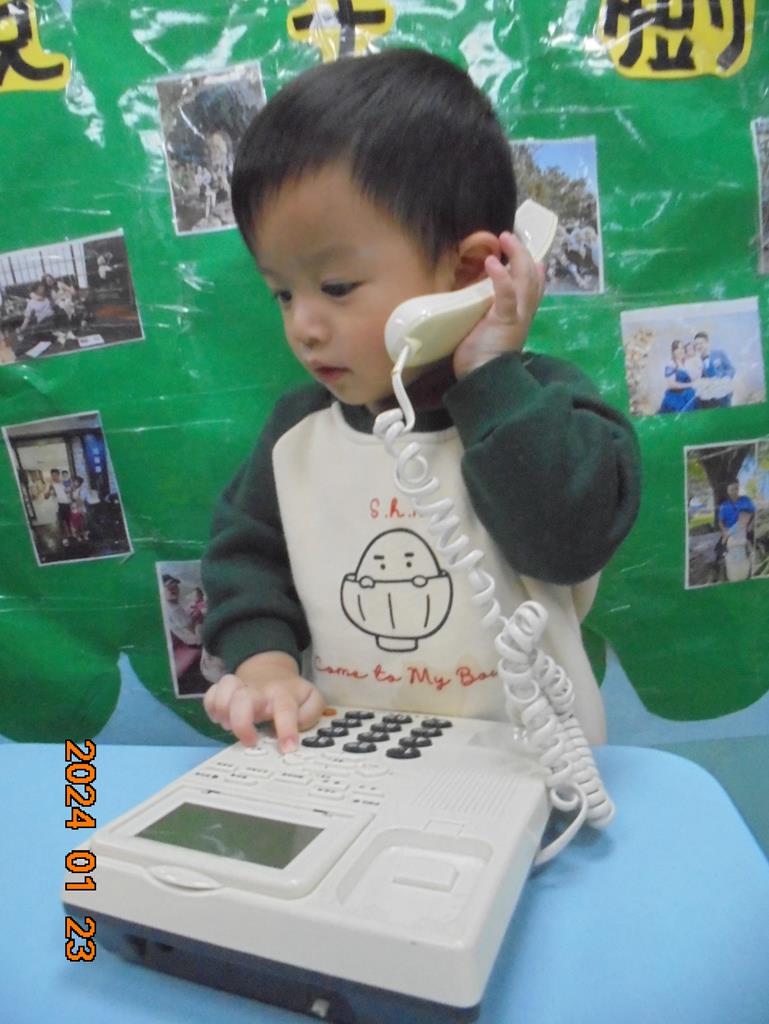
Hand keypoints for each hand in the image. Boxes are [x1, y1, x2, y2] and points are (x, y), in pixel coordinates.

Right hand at [203, 651, 324, 751]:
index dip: (286, 730)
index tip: (287, 749)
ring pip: (225, 689)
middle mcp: (259, 690)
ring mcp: (240, 687)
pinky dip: (211, 708)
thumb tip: (297, 726)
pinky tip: (220, 719)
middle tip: (250, 741)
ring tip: (229, 726)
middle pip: (244, 698)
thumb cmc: (291, 694)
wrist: (271, 670)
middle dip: (242, 723)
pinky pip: (210, 694)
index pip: (285, 709)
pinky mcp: (224, 689)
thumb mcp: (311, 699)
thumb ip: (311, 712)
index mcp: (283, 694)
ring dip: (223, 710)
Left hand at [452, 231, 544, 379]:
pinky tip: (493, 262)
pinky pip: (507, 296)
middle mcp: (524, 313)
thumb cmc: (481, 357)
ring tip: (505, 239)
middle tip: (509, 237)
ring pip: (526, 280)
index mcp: (521, 315)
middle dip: (524, 254)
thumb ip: (489, 312)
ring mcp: (517, 316)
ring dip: (517, 256)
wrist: (485, 380)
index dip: (534, 267)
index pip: (534, 286)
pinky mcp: (504, 321)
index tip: (530, 253)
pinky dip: (502, 278)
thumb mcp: (487, 328)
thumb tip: (479, 294)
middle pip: (533, 277)